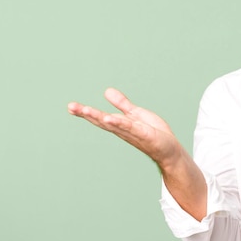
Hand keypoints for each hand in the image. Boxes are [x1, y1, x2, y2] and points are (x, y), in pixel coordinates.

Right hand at [68, 88, 207, 219]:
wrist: (169, 149)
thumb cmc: (153, 133)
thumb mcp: (136, 114)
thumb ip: (122, 104)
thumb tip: (107, 91)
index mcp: (120, 124)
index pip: (100, 117)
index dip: (86, 112)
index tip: (71, 107)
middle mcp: (123, 130)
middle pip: (102, 120)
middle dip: (86, 114)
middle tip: (71, 107)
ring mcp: (132, 133)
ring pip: (113, 123)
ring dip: (98, 117)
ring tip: (84, 110)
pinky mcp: (144, 134)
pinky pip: (130, 127)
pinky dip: (119, 123)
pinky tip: (109, 118)